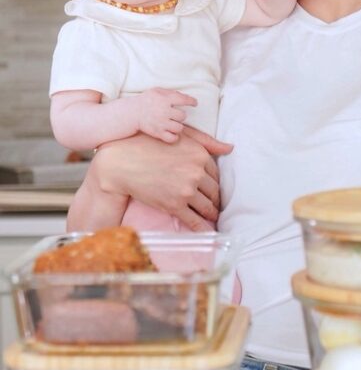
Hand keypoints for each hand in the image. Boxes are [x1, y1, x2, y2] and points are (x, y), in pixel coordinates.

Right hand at [95, 127, 232, 230]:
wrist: (122, 162)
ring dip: (211, 214)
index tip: (213, 190)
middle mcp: (196, 173)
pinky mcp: (174, 205)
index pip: (216, 174)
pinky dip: (203, 228)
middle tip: (215, 206)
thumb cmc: (148, 144)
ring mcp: (186, 190)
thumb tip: (230, 148)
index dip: (214, 183)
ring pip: (207, 207)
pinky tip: (208, 232)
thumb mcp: (180, 136)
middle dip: (215, 200)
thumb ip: (207, 142)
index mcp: (200, 155)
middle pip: (214, 192)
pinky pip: (194, 220)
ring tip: (211, 217)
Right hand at [136, 88, 197, 142]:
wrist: (132, 112)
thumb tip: (185, 97)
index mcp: (165, 99)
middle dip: (180, 115)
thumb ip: (171, 92)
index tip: (194, 103)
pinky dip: (174, 137)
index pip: (184, 100)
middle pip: (183, 116)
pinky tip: (171, 132)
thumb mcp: (157, 91)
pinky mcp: (158, 133)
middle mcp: (164, 111)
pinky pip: (173, 138)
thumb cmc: (146, 100)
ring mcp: (161, 123)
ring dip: (178, 126)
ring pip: (180, 128)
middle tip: (174, 115)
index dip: (192, 101)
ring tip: (172, 124)